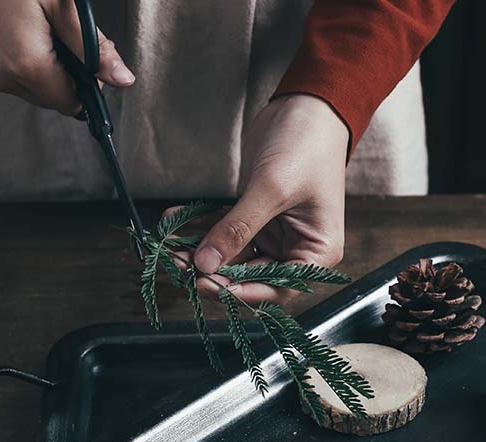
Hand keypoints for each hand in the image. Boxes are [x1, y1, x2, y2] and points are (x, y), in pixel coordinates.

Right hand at [0, 0, 134, 115]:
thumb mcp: (63, 8)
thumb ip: (95, 49)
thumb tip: (124, 80)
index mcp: (29, 65)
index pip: (72, 104)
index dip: (83, 86)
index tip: (82, 61)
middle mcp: (5, 78)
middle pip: (53, 100)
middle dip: (64, 77)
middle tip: (62, 44)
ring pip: (35, 93)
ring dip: (44, 73)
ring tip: (39, 39)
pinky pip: (14, 82)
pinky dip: (23, 68)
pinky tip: (20, 42)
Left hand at [180, 94, 348, 304]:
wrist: (308, 106)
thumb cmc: (308, 146)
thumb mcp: (271, 190)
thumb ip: (237, 229)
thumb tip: (206, 263)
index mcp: (316, 253)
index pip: (277, 288)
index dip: (240, 291)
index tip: (207, 284)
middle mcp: (296, 249)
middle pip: (250, 275)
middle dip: (214, 270)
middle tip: (179, 265)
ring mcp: (275, 234)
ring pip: (233, 254)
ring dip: (201, 251)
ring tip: (170, 246)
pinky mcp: (256, 216)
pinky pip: (225, 229)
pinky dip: (201, 225)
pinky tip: (175, 220)